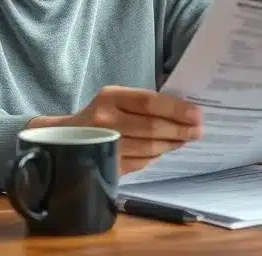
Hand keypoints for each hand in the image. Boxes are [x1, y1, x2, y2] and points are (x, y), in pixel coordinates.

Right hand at [30, 86, 202, 173]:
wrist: (62, 137)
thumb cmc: (100, 114)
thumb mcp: (116, 99)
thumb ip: (143, 103)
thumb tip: (183, 112)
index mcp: (110, 97)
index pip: (149, 102)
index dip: (176, 109)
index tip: (197, 114)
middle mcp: (104, 120)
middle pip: (152, 128)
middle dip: (180, 130)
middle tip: (198, 131)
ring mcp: (103, 144)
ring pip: (147, 148)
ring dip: (170, 145)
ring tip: (184, 140)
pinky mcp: (104, 165)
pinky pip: (138, 163)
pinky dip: (153, 158)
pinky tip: (162, 151)